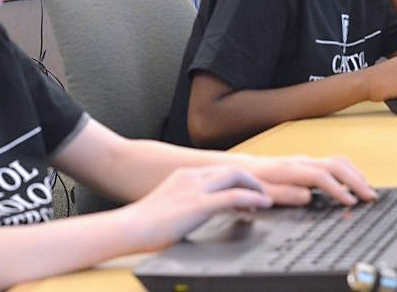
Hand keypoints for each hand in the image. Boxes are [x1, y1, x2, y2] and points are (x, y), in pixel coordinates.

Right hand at [124, 165, 271, 251]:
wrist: (131, 228)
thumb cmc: (144, 224)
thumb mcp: (168, 205)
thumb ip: (183, 204)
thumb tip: (191, 214)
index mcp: (184, 175)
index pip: (218, 170)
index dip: (237, 178)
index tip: (246, 191)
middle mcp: (192, 176)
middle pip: (231, 168)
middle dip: (250, 179)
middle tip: (261, 193)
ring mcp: (196, 189)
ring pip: (236, 176)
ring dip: (255, 186)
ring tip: (265, 199)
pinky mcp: (199, 204)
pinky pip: (234, 196)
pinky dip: (253, 197)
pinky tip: (263, 204)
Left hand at [239, 154, 377, 206]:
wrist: (238, 168)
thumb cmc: (249, 182)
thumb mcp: (261, 192)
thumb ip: (284, 194)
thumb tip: (307, 196)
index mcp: (290, 169)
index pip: (321, 176)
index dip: (338, 189)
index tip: (351, 203)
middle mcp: (301, 161)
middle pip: (335, 165)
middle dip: (356, 180)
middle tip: (371, 197)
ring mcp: (305, 160)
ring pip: (337, 161)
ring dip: (355, 174)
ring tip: (368, 190)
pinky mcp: (307, 162)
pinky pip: (333, 162)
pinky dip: (348, 170)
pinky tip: (354, 181)